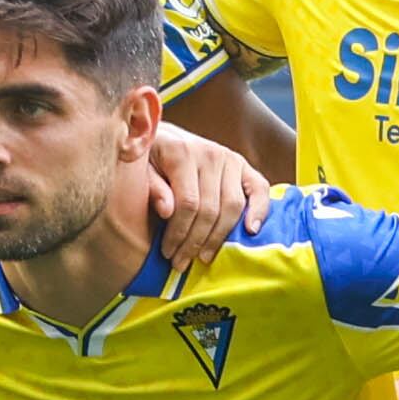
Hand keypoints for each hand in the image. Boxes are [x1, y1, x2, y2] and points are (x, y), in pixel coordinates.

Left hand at [138, 123, 270, 279]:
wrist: (162, 137)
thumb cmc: (147, 159)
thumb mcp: (139, 170)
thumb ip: (151, 188)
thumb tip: (167, 211)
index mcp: (181, 152)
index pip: (187, 203)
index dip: (178, 233)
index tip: (167, 253)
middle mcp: (210, 153)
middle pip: (210, 209)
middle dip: (195, 241)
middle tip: (181, 262)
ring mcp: (230, 158)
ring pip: (233, 205)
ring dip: (219, 236)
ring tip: (203, 256)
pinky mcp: (242, 164)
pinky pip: (259, 188)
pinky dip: (259, 210)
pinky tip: (250, 231)